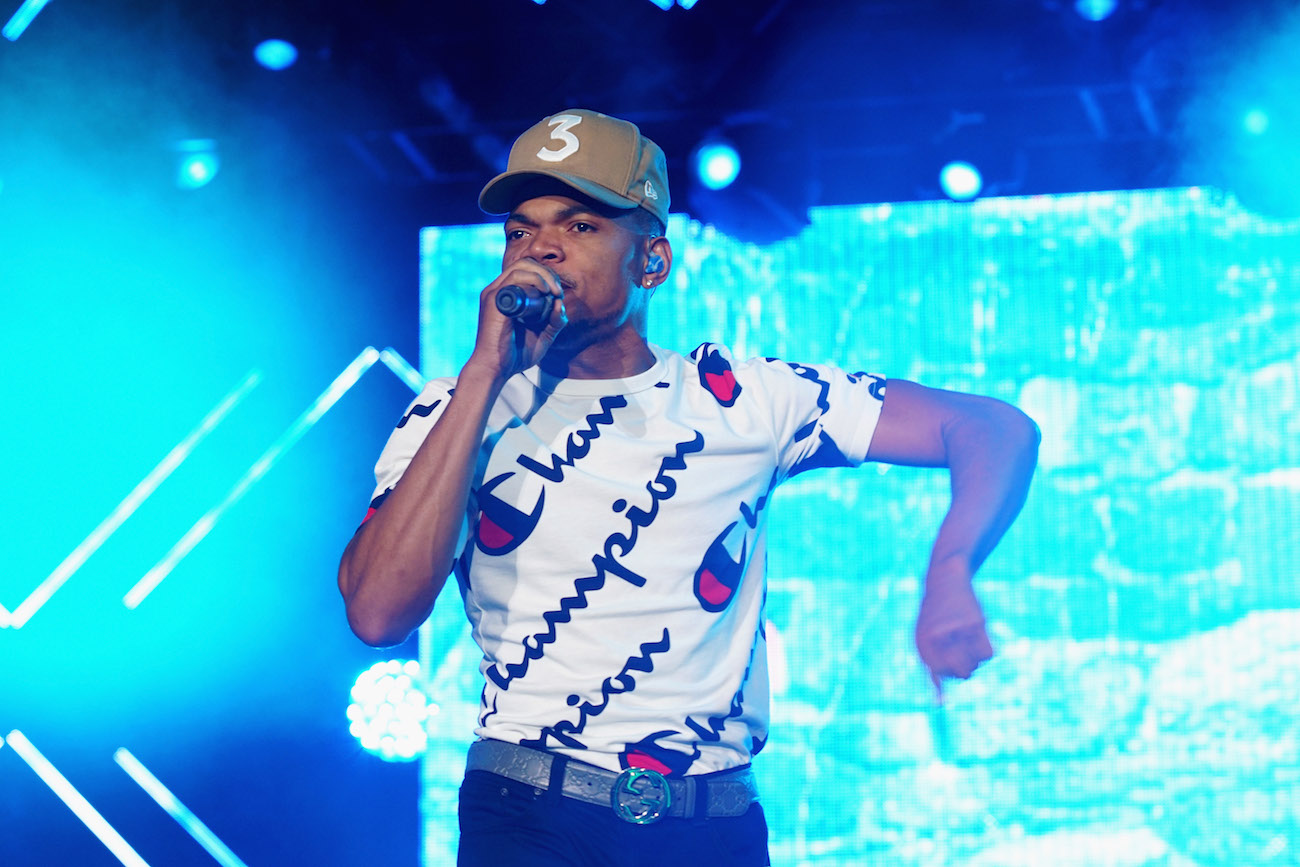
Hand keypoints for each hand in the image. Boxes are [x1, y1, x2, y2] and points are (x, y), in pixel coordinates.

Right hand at [466, 258, 567, 383]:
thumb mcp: (543, 336)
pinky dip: (534, 280)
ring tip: (554, 292)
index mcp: (508, 297)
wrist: (497, 369)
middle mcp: (500, 291)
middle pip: (525, 264)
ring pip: (521, 266)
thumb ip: (555, 322)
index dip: (547, 277)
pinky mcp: (494, 299)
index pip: (528, 271)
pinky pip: (515, 278)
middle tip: (558, 291)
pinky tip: (544, 292)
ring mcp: (495, 293)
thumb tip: (561, 304)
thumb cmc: (516, 355)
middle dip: (547, 273)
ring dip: (543, 275)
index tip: (559, 294)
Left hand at [914, 560, 993, 702]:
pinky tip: (981, 638)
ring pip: (978, 663)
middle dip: (966, 668)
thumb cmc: (933, 617)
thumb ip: (931, 671)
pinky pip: (990, 653)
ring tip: (968, 641)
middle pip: (964, 674)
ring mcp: (958, 630)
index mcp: (924, 643)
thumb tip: (940, 704)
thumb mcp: (923, 640)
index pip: (943, 675)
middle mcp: (939, 638)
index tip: (950, 659)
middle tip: (962, 651)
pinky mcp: (976, 622)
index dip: (950, 671)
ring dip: (977, 657)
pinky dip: (989, 650)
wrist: (944, 580)